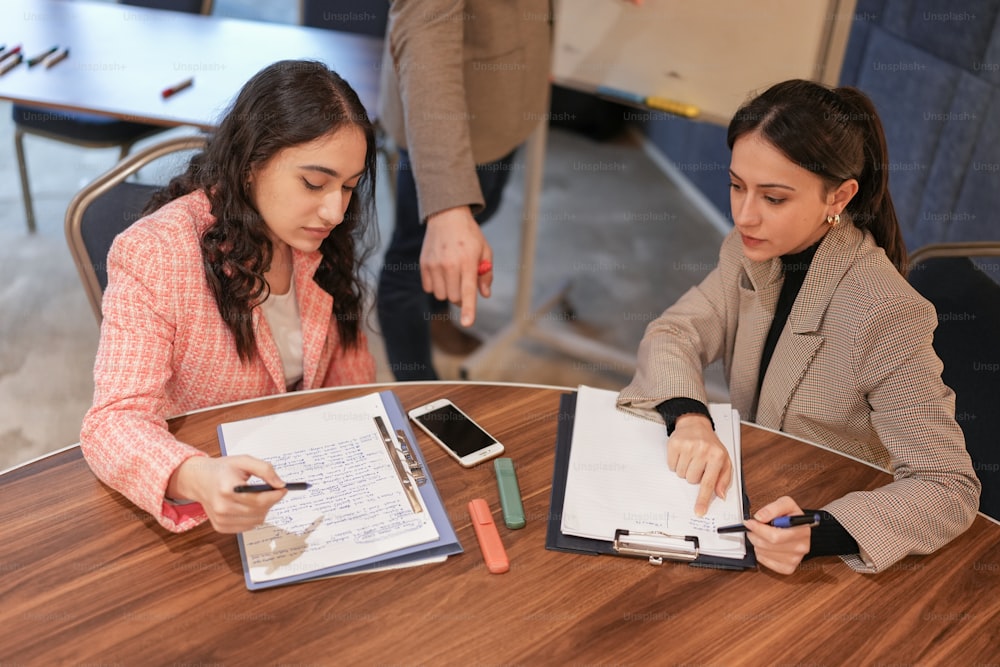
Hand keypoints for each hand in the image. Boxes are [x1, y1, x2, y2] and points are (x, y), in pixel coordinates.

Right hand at [167, 455, 288, 532]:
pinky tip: (247, 505)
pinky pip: (248, 526)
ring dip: (263, 510)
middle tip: (272, 490)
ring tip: (257, 497)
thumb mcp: (244, 461)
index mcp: (228, 489)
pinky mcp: (221, 527)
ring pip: (256, 521)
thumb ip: (265, 470)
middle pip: (260, 511)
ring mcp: (221, 519)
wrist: (199, 479)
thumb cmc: (223, 469)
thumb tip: (280, 484)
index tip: (283, 489)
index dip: (276, 495)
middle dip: (271, 500)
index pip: (260, 499)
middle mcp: (222, 507)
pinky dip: (253, 516)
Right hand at [422, 206, 492, 326]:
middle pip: (454, 298)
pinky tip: (441, 273)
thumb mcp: (485, 251)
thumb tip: (484, 294)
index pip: (468, 291)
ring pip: (441, 295)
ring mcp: (435, 265)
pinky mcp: (424, 265)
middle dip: (461, 297)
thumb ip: (486, 274)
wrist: (447, 216)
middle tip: (464, 284)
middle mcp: (450, 265)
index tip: (468, 323)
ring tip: (453, 276)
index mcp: (468, 262)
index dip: (469, 309)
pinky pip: (429, 288)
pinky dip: (436, 286)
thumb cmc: (469, 236)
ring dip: (448, 292)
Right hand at [666, 413, 731, 515]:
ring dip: (684, 470)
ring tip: (690, 458)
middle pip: (692, 480)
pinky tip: (682, 454)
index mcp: (717, 456)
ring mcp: (688, 446)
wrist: (695, 424)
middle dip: (693, 476)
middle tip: (697, 464)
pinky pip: (671, 466)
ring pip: (681, 474)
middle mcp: (703, 450)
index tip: (699, 511)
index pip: (709, 483)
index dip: (703, 499)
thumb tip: (720, 495)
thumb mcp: (724, 460)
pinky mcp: (675, 444)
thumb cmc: (711, 445)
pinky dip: (675, 463)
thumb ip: (724, 479)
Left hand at [744, 496, 810, 574]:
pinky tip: (764, 546)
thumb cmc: (792, 517)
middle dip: (755, 535)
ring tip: (760, 535)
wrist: (800, 528)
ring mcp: (795, 559)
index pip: (776, 536)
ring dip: (756, 543)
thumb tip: (760, 517)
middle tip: (751, 528)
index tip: (750, 523)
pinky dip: (760, 553)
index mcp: (802, 531)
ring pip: (764, 553)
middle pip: (769, 545)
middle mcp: (801, 547)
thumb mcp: (786, 504)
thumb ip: (773, 508)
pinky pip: (765, 562)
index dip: (759, 529)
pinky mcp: (788, 568)